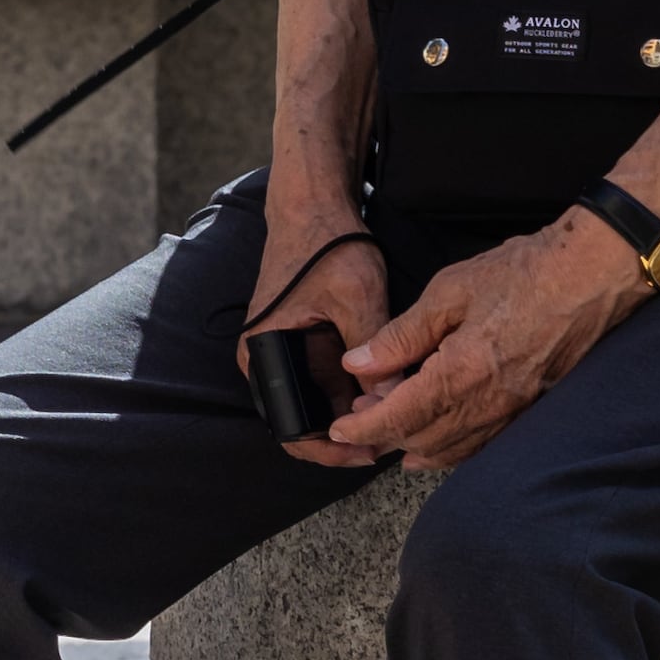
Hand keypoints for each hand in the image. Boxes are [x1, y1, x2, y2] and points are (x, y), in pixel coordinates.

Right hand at [239, 202, 395, 466]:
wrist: (312, 207)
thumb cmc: (326, 243)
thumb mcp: (356, 295)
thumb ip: (374, 346)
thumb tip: (396, 397)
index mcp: (264, 351)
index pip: (290, 425)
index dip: (330, 447)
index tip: (367, 452)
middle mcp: (263, 358)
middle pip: (302, 419)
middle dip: (344, 436)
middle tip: (388, 440)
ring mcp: (279, 351)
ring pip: (315, 403)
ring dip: (349, 415)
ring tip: (389, 418)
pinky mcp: (297, 343)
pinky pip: (321, 382)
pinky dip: (348, 394)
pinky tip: (379, 393)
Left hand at [333, 211, 647, 468]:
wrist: (593, 273)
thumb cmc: (523, 273)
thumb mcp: (449, 292)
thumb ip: (401, 335)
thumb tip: (358, 364)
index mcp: (461, 373)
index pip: (400, 416)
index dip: (364, 428)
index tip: (338, 430)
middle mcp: (488, 403)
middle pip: (424, 439)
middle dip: (386, 436)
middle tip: (360, 421)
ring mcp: (514, 410)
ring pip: (455, 449)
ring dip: (418, 446)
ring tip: (392, 437)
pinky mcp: (532, 406)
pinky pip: (484, 443)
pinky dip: (454, 448)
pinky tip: (441, 439)